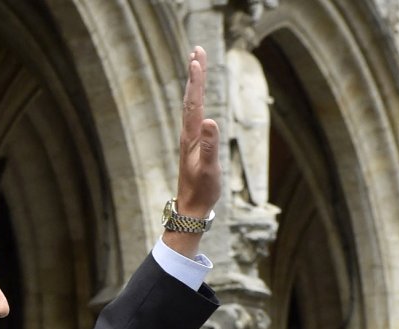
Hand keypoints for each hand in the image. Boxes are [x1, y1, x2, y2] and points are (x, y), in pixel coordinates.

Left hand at [164, 45, 220, 249]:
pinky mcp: (193, 145)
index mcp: (191, 137)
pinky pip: (194, 115)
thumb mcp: (209, 169)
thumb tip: (210, 120)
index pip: (194, 102)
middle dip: (195, 74)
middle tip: (197, 50)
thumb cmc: (202, 191)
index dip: (196, 80)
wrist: (191, 209)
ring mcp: (190, 139)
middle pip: (191, 98)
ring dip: (195, 84)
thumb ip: (209, 145)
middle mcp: (188, 134)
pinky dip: (196, 99)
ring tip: (196, 65)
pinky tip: (197, 97)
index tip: (197, 58)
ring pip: (192, 105)